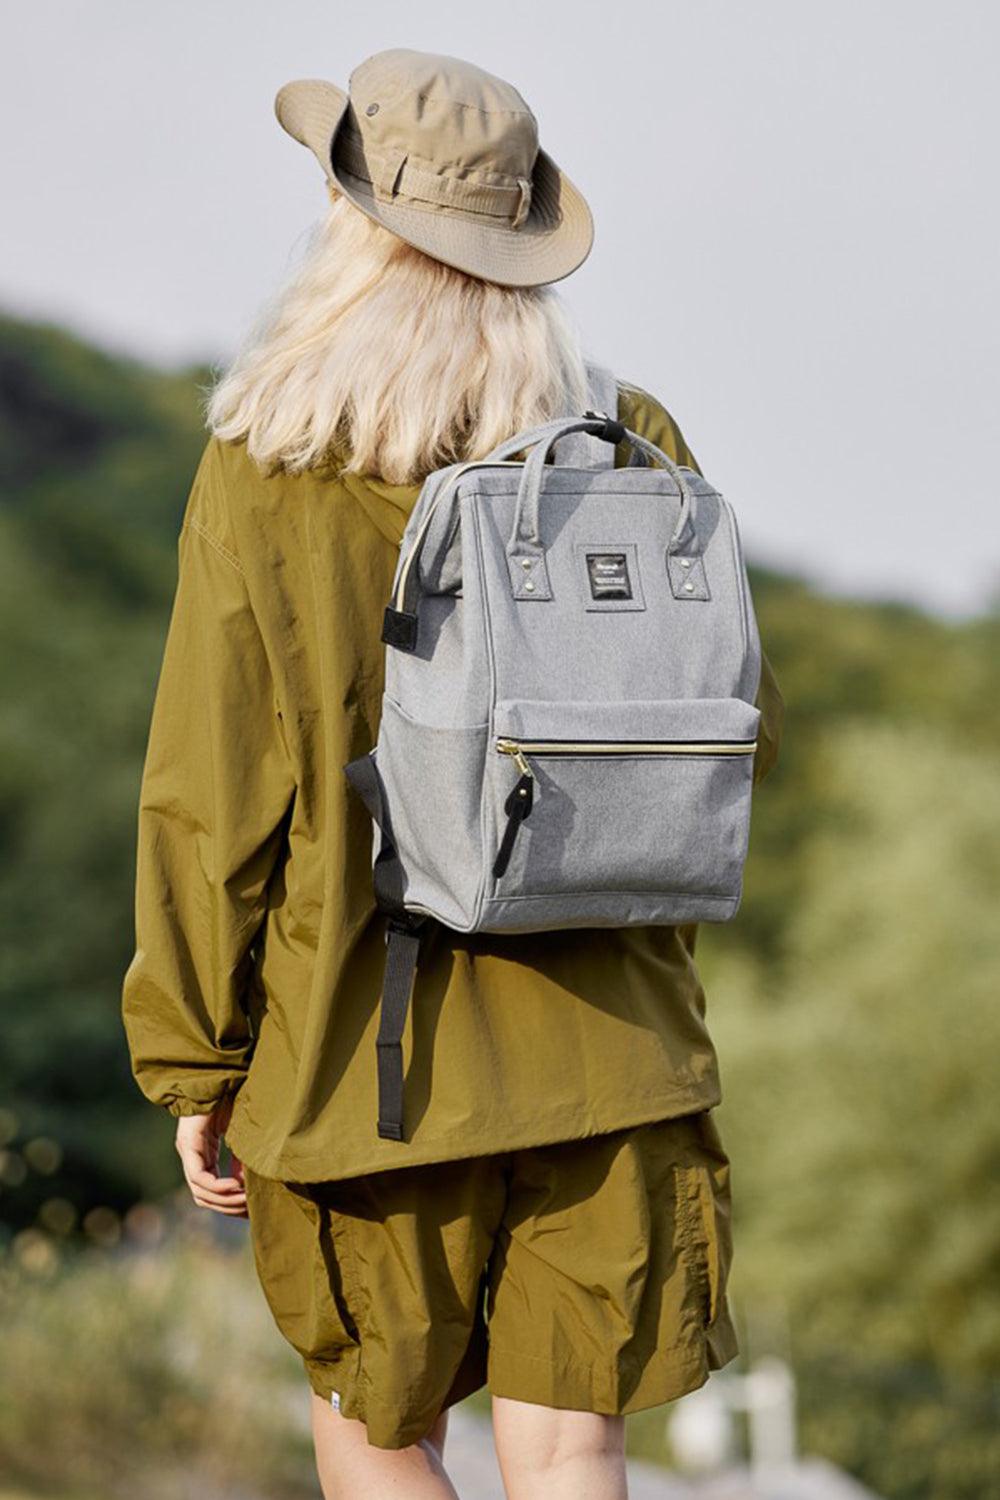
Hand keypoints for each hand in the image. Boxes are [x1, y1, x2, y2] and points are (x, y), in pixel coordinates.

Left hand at [175, 1094, 247, 1216]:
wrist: (222, 1074)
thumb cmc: (233, 1099)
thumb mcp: (241, 1137)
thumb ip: (241, 1161)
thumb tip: (247, 1187)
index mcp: (203, 1155)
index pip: (209, 1191)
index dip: (229, 1204)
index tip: (251, 1209)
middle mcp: (191, 1156)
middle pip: (203, 1198)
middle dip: (228, 1207)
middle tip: (251, 1210)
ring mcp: (188, 1151)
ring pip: (200, 1192)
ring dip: (224, 1201)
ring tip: (247, 1200)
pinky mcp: (189, 1144)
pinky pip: (200, 1176)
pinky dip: (218, 1187)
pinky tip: (237, 1186)